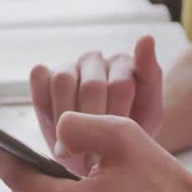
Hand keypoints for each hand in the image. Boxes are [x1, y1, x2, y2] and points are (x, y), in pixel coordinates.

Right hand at [31, 35, 163, 175]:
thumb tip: (146, 36)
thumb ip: (151, 75)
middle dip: (92, 125)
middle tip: (95, 155)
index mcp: (123, 63)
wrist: (101, 153)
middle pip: (92, 86)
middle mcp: (95, 59)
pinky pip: (40, 77)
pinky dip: (45, 103)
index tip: (115, 142)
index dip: (116, 119)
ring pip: (63, 81)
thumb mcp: (150, 112)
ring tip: (75, 145)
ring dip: (68, 119)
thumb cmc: (129, 131)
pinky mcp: (44, 73)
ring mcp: (69, 65)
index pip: (121, 85)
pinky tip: (57, 126)